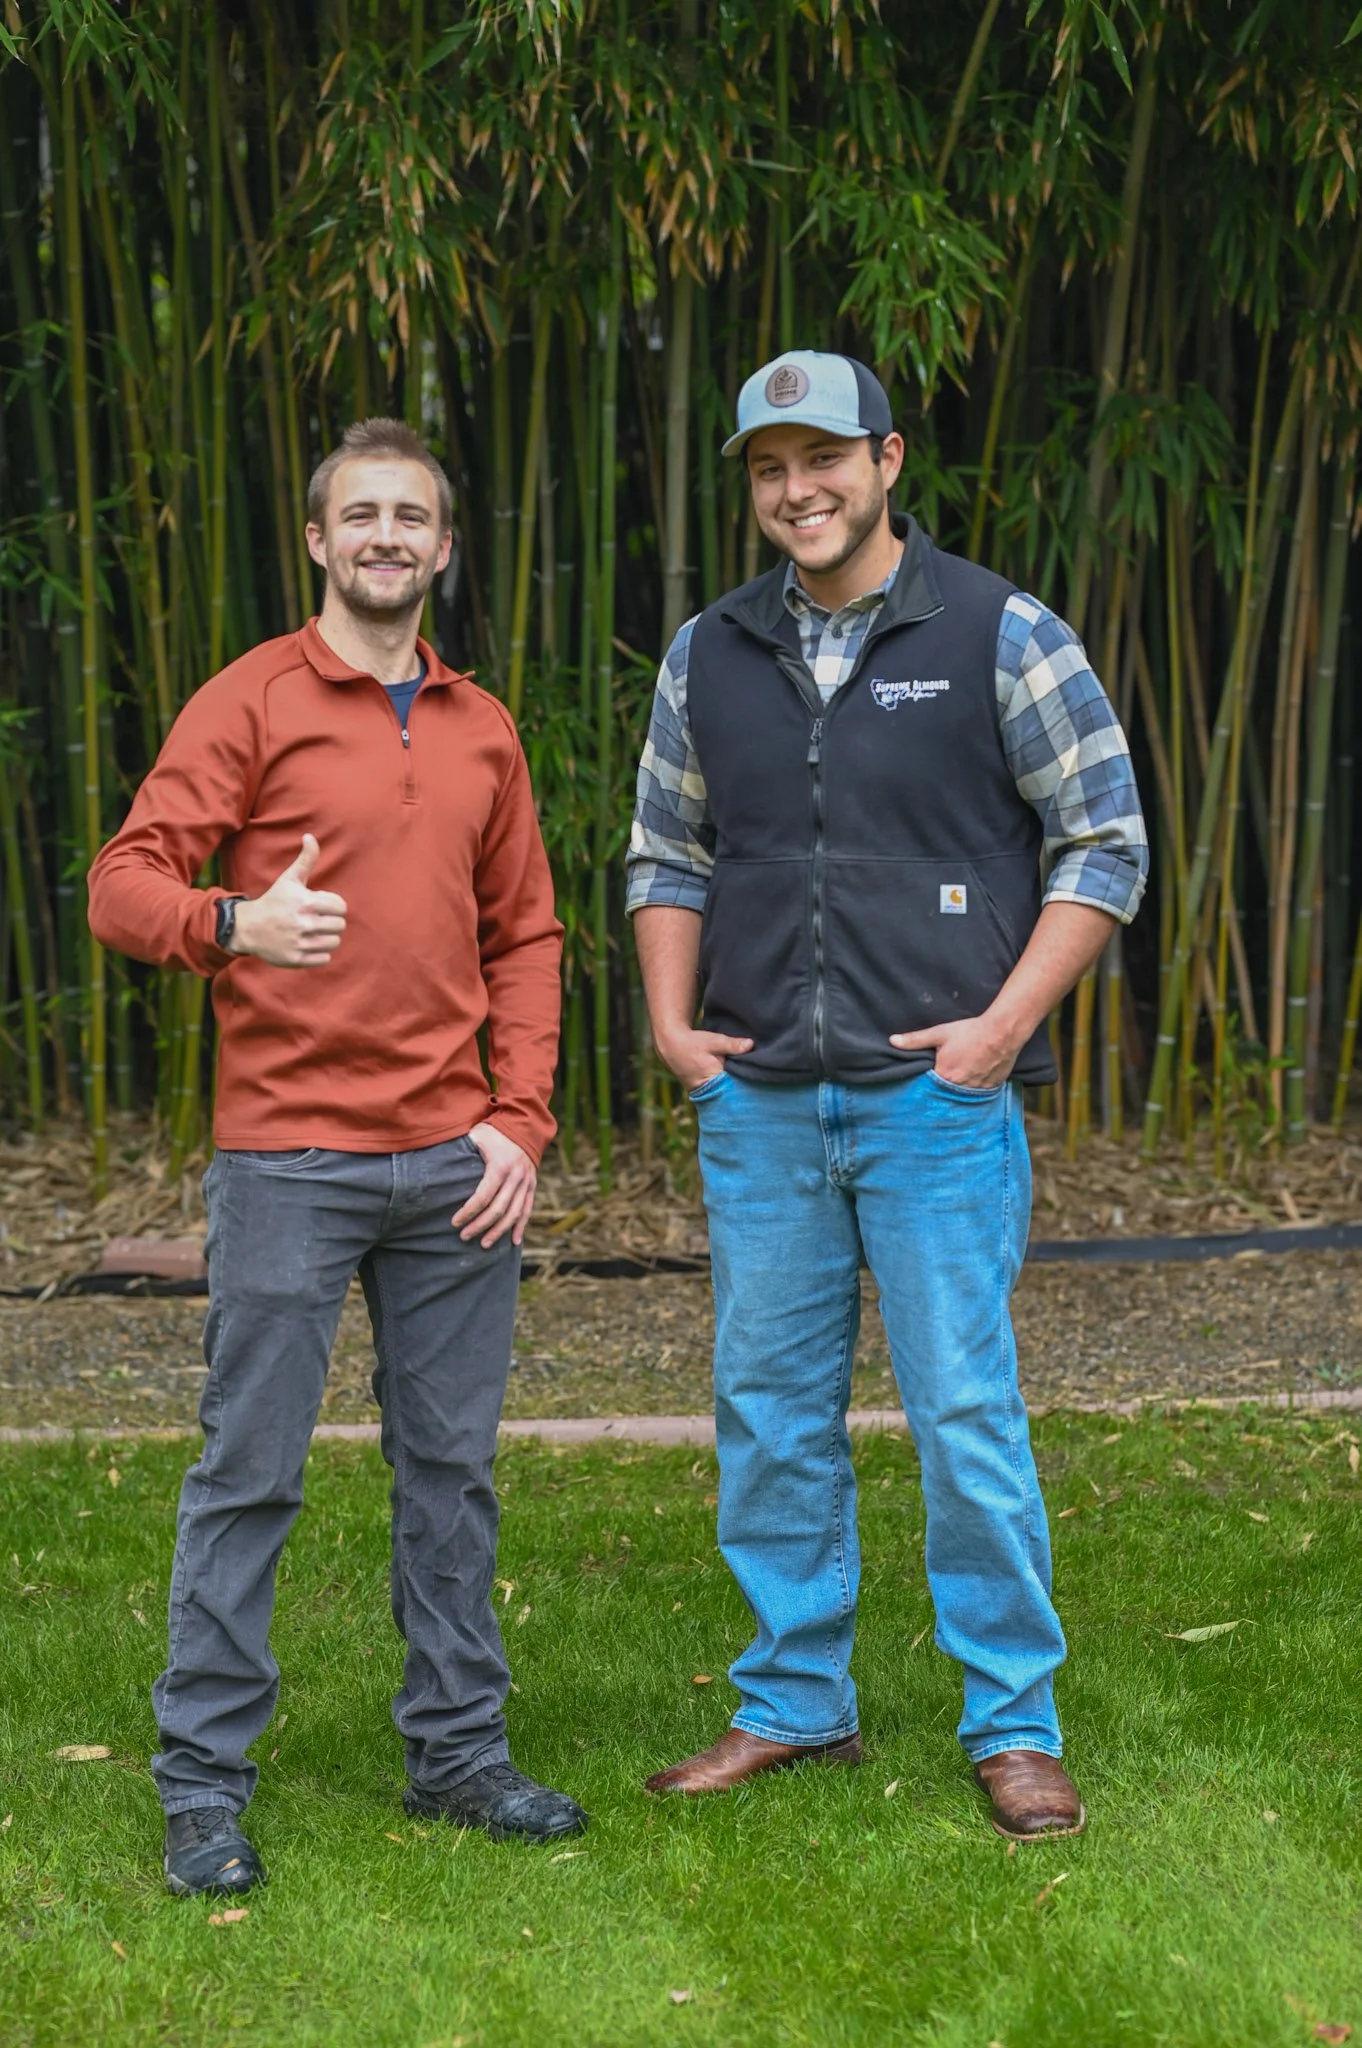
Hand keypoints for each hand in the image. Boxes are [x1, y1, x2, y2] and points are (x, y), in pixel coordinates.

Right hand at [229, 834, 347, 968]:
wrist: (248, 928)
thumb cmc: (273, 901)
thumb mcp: (289, 879)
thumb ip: (306, 859)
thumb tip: (310, 836)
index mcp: (306, 902)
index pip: (341, 907)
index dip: (333, 906)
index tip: (320, 906)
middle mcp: (304, 924)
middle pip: (340, 926)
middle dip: (330, 922)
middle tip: (316, 920)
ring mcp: (300, 943)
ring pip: (334, 943)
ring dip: (326, 938)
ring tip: (313, 932)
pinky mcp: (297, 960)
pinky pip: (324, 959)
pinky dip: (319, 953)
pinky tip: (307, 944)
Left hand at [452, 1123, 536, 1247]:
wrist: (524, 1123)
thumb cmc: (494, 1130)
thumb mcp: (476, 1135)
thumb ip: (462, 1150)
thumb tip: (437, 1163)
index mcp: (500, 1166)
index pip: (483, 1197)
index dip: (468, 1212)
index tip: (455, 1222)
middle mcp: (516, 1176)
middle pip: (498, 1209)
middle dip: (480, 1226)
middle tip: (464, 1236)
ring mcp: (527, 1182)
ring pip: (514, 1214)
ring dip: (499, 1231)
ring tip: (484, 1244)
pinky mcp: (532, 1184)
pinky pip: (527, 1209)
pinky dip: (520, 1226)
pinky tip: (513, 1241)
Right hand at [654, 1025, 753, 1093]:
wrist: (671, 1044)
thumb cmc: (692, 1043)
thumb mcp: (713, 1041)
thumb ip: (732, 1045)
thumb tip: (751, 1044)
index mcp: (712, 1080)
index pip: (734, 1091)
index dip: (746, 1089)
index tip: (759, 1088)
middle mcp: (706, 1091)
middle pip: (729, 1095)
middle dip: (742, 1091)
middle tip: (759, 1091)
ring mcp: (702, 1092)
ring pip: (723, 1094)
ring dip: (733, 1089)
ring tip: (751, 1089)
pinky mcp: (700, 1089)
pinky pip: (716, 1091)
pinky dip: (724, 1087)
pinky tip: (735, 1083)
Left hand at [889, 1014, 1017, 1089]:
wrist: (1002, 1033)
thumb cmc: (970, 1032)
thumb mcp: (940, 1033)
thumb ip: (915, 1040)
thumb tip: (892, 1041)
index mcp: (944, 1076)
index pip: (928, 1089)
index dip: (924, 1088)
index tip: (920, 1089)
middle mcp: (959, 1088)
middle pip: (944, 1095)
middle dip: (940, 1093)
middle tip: (938, 1090)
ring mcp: (975, 1090)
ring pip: (961, 1097)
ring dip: (956, 1094)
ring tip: (955, 1088)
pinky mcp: (989, 1089)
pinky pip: (977, 1096)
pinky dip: (972, 1091)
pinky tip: (971, 1084)